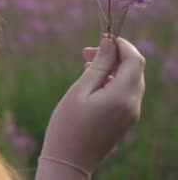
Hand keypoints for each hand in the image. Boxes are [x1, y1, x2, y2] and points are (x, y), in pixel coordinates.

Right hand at [39, 35, 145, 173]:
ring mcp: (131, 114)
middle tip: (86, 52)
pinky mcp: (125, 121)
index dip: (122, 45)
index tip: (101, 40)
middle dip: (115, 56)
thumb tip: (109, 43)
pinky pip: (126, 94)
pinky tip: (92, 85)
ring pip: (131, 81)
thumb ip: (97, 66)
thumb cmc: (68, 125)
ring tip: (85, 67)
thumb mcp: (79, 91)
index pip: (135, 60)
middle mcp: (132, 105)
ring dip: (112, 69)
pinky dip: (112, 82)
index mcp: (122, 96)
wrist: (69, 162)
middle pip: (135, 69)